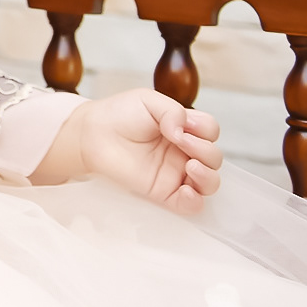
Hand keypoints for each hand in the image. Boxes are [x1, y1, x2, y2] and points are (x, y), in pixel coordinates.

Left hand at [36, 89, 222, 213]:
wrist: (92, 134)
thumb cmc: (119, 115)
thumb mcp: (148, 101)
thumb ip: (172, 111)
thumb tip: (184, 131)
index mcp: (184, 128)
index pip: (211, 131)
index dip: (205, 129)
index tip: (183, 126)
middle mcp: (183, 152)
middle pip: (214, 158)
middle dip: (205, 151)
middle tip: (180, 142)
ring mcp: (175, 173)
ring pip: (209, 183)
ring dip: (208, 176)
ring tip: (190, 166)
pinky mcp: (163, 192)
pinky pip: (190, 205)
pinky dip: (195, 200)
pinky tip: (186, 190)